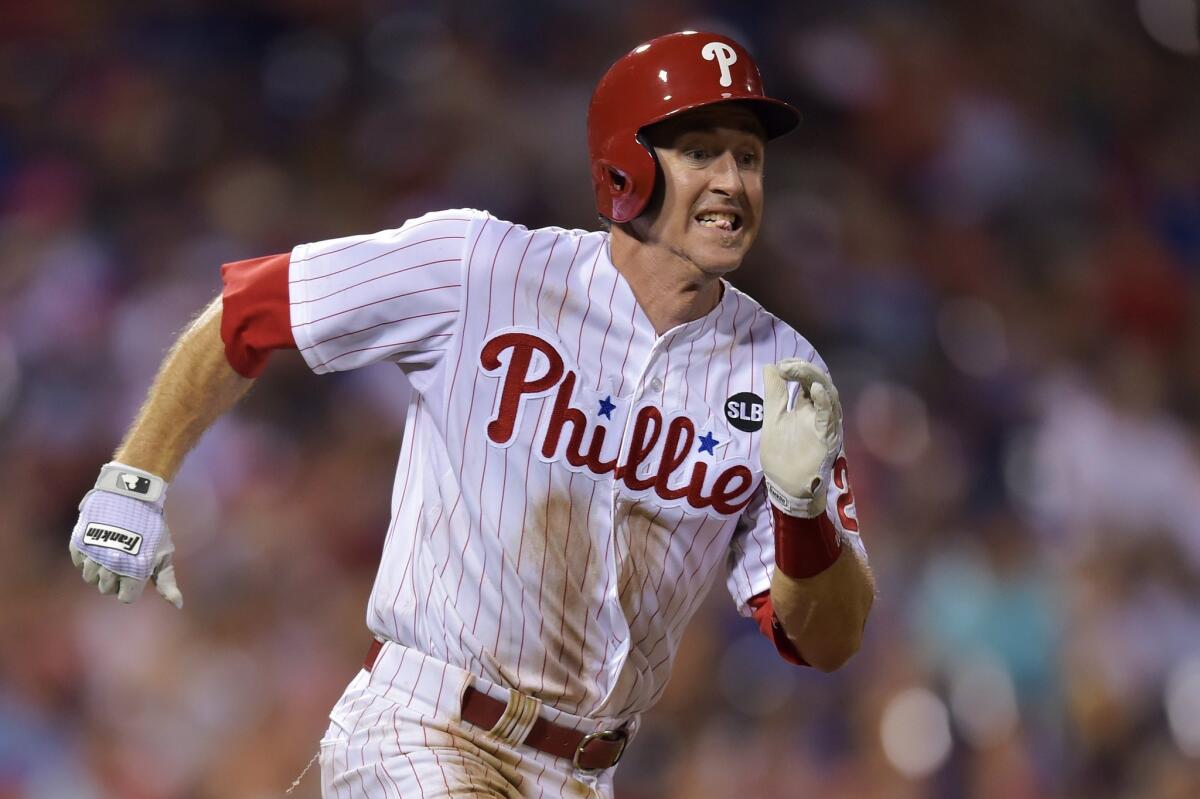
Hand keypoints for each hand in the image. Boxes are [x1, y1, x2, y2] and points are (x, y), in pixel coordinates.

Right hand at [68, 462, 182, 607]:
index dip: (132, 587)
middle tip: (124, 560)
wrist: (130, 494)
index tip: (136, 573)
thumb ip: (167, 582)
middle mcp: (112, 565)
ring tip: (111, 553)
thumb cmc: (152, 526)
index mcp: (135, 570)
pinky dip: (87, 558)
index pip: (126, 597)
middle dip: (116, 579)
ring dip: (100, 570)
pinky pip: (79, 563)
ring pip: (90, 578)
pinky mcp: (79, 542)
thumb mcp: (163, 553)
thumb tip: (178, 606)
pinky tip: (99, 546)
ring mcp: (93, 554)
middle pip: (106, 589)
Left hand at [760, 359, 842, 517]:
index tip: (781, 365)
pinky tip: (815, 390)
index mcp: (807, 408)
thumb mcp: (773, 419)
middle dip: (805, 369)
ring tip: (799, 369)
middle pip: (821, 383)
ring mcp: (825, 426)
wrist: (786, 488)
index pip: (807, 380)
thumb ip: (775, 395)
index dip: (797, 368)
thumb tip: (770, 366)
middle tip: (787, 365)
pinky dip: (824, 402)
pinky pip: (829, 418)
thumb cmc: (782, 456)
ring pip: (829, 396)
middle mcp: (819, 414)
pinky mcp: (828, 439)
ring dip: (814, 379)